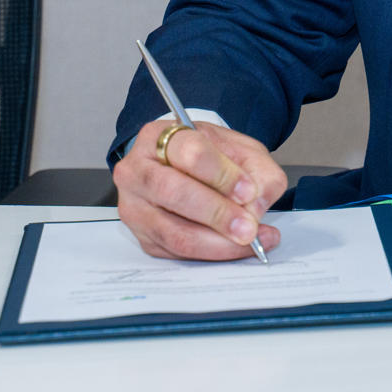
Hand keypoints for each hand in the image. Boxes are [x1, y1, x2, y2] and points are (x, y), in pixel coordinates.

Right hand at [114, 119, 287, 259]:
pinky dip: (210, 254)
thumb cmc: (209, 156)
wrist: (185, 168)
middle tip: (248, 226)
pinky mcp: (142, 237)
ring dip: (217, 242)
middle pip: (174, 192)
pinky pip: (175, 252)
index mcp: (159, 137)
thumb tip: (256, 205)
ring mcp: (134, 207)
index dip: (221, 174)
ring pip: (172, 231)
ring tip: (250, 241)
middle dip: (217, 213)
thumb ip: (257, 170)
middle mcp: (137, 171)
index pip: (189, 152)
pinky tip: (236, 248)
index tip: (248, 191)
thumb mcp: (239, 148)